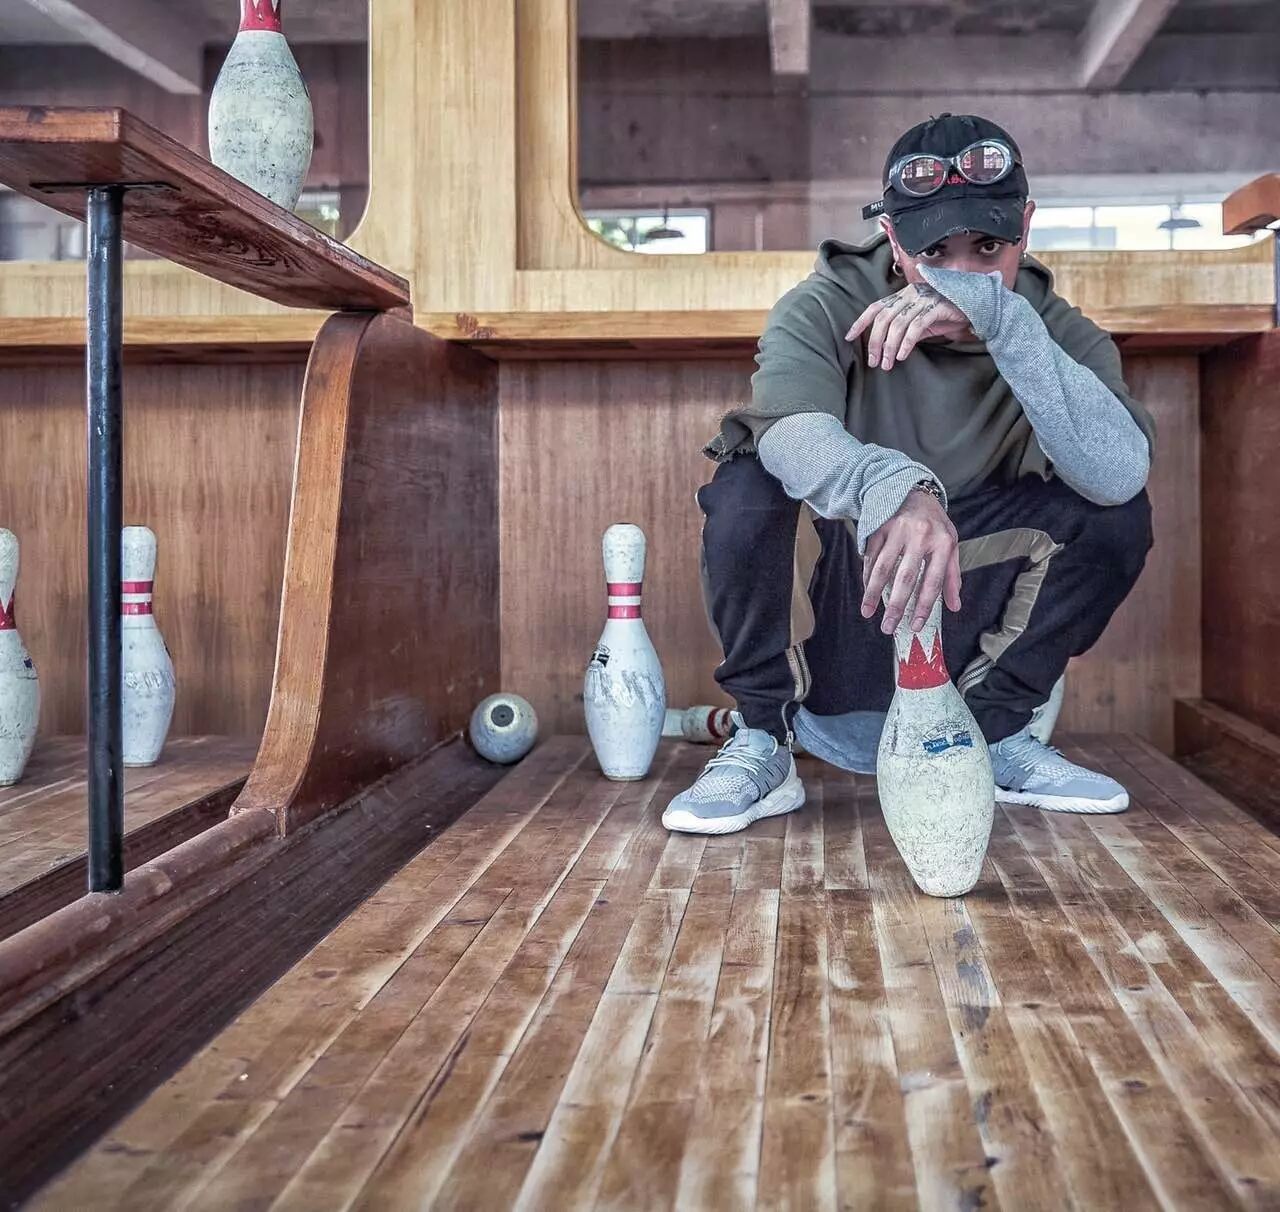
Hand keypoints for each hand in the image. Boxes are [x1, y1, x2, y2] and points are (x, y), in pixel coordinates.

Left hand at [845, 283, 970, 370]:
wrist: (975, 306)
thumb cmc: (944, 314)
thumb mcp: (919, 322)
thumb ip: (901, 329)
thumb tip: (883, 347)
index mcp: (903, 295)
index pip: (875, 307)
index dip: (860, 322)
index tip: (848, 338)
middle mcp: (910, 294)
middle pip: (883, 318)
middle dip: (874, 342)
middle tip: (873, 362)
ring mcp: (923, 298)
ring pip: (898, 324)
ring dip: (890, 347)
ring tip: (888, 365)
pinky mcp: (936, 306)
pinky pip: (916, 326)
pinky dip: (907, 343)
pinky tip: (903, 356)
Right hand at [861, 489, 961, 633]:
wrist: (912, 490)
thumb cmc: (934, 523)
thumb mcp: (951, 544)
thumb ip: (953, 576)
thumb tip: (955, 606)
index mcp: (942, 543)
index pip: (933, 582)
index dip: (923, 606)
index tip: (914, 625)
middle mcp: (920, 536)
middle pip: (905, 578)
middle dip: (895, 606)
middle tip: (888, 627)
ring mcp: (897, 530)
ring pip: (882, 568)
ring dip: (873, 593)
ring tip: (867, 612)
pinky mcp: (879, 527)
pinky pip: (871, 557)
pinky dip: (867, 576)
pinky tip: (866, 591)